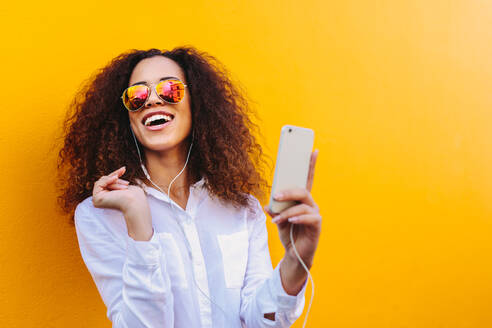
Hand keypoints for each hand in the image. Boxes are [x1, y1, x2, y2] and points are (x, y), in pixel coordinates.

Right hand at [92, 166, 152, 240]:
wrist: (134, 202)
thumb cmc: (133, 196)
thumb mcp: (123, 185)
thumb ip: (116, 181)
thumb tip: (114, 175)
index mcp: (108, 197)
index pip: (108, 182)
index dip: (115, 174)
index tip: (124, 168)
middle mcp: (102, 200)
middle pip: (104, 181)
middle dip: (115, 177)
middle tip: (125, 176)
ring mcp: (98, 200)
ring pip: (102, 182)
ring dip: (114, 181)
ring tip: (124, 186)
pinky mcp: (96, 199)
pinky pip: (98, 184)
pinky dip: (108, 180)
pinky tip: (115, 178)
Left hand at [264, 150, 320, 293]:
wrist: (293, 255)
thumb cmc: (288, 234)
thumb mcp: (277, 219)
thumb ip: (275, 209)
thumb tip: (268, 204)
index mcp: (301, 199)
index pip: (306, 179)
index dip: (310, 164)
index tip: (313, 150)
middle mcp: (310, 204)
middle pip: (302, 190)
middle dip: (288, 191)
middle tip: (276, 196)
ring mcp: (314, 214)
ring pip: (302, 205)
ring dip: (287, 211)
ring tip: (276, 219)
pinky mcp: (317, 225)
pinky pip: (309, 217)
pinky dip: (297, 218)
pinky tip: (290, 221)